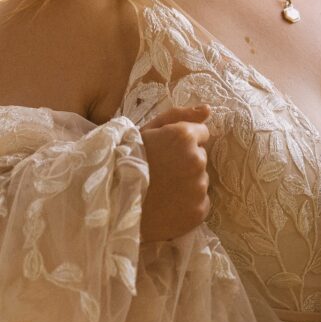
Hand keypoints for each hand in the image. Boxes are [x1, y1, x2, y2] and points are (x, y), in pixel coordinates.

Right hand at [139, 105, 211, 241]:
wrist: (111, 205)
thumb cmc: (127, 162)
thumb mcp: (148, 130)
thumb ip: (179, 115)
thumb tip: (207, 110)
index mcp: (184, 137)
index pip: (202, 133)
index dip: (183, 141)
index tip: (166, 151)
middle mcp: (196, 160)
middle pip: (200, 157)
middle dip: (186, 162)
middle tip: (161, 172)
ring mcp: (198, 188)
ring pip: (200, 181)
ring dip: (187, 183)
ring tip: (162, 190)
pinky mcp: (197, 212)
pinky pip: (199, 203)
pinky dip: (187, 205)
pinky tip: (167, 206)